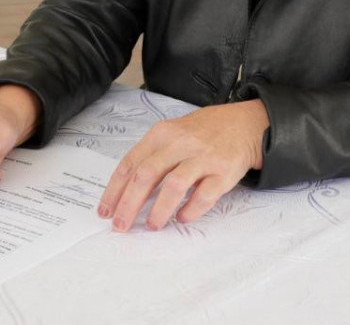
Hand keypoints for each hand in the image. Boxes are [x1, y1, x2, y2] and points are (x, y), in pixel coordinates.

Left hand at [98, 100, 267, 231]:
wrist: (244, 124)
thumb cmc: (202, 133)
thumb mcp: (172, 134)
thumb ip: (152, 157)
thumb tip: (125, 192)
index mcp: (162, 134)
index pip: (131, 163)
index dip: (115, 190)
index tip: (106, 211)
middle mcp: (181, 143)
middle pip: (146, 175)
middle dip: (129, 204)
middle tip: (121, 225)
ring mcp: (203, 157)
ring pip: (174, 185)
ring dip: (159, 210)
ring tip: (152, 225)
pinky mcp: (224, 172)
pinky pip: (204, 196)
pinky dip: (190, 211)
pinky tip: (182, 218)